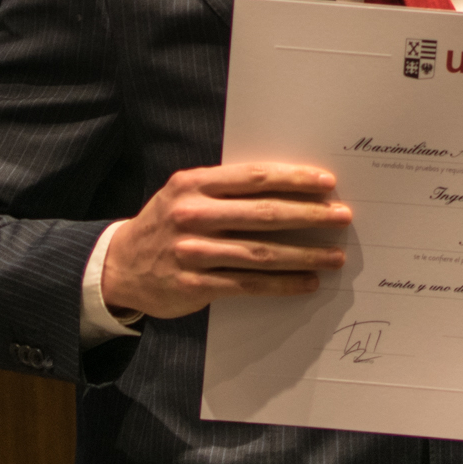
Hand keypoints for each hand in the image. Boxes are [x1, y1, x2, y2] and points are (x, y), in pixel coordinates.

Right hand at [101, 163, 349, 319]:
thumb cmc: (166, 224)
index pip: (254, 178)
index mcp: (193, 184)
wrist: (120, 266)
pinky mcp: (195, 285)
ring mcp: (192, 252)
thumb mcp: (186, 194)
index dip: (294, 180)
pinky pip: (248, 284)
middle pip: (263, 214)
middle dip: (309, 215)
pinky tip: (306, 282)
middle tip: (342, 217)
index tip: (326, 183)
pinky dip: (282, 284)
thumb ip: (227, 190)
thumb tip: (288, 189)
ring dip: (304, 254)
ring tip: (334, 256)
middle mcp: (192, 215)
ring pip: (260, 253)